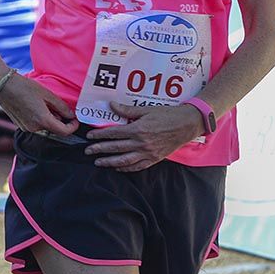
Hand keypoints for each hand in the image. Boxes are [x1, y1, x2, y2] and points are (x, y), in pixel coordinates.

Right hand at [0, 74, 78, 137]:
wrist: (3, 86)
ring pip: (45, 128)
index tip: (75, 120)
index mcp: (42, 120)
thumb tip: (71, 116)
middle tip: (60, 107)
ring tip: (46, 104)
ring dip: (50, 119)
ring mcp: (26, 128)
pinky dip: (41, 119)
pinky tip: (37, 106)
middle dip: (60, 121)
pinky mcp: (21, 126)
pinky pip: (36, 126)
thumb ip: (61, 107)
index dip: (72, 127)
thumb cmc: (25, 87)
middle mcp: (34, 128)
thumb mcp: (47, 94)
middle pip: (54, 129)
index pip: (64, 132)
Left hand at [84, 102, 202, 172]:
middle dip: (99, 149)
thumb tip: (111, 105)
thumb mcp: (146, 109)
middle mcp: (141, 143)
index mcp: (138, 129)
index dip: (99, 135)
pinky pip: (137, 166)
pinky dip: (125, 168)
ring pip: (124, 160)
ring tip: (98, 162)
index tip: (90, 136)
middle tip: (88, 151)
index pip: (113, 133)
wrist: (186, 125)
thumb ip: (127, 110)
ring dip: (109, 162)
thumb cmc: (167, 115)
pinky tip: (117, 167)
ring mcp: (147, 153)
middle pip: (115, 147)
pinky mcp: (154, 159)